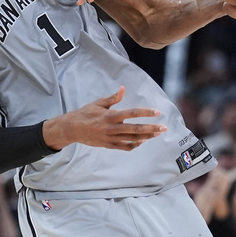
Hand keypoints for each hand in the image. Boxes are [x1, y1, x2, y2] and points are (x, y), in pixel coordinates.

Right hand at [43, 86, 166, 150]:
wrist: (71, 129)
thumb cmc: (85, 113)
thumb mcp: (98, 103)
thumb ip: (113, 98)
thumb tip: (123, 89)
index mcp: (110, 116)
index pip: (132, 113)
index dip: (146, 113)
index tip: (157, 112)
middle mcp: (112, 128)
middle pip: (136, 129)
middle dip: (152, 128)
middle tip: (164, 127)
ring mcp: (110, 138)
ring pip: (133, 139)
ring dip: (147, 137)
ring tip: (157, 134)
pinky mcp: (108, 145)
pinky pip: (125, 147)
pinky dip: (135, 145)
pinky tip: (142, 141)